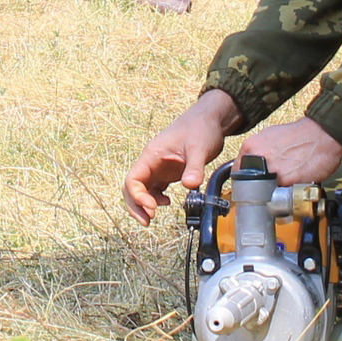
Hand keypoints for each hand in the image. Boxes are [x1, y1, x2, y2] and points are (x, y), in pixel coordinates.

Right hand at [124, 88, 239, 224]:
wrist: (209, 120)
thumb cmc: (200, 128)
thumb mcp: (199, 147)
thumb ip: (194, 167)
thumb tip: (190, 185)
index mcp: (152, 155)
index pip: (133, 179)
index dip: (138, 197)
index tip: (152, 208)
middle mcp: (151, 162)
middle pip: (132, 187)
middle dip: (136, 205)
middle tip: (148, 220)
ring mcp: (158, 168)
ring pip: (141, 190)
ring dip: (143, 205)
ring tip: (153, 217)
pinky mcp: (167, 172)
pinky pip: (154, 189)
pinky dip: (155, 200)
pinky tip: (167, 203)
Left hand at [240, 117, 341, 186]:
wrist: (323, 134)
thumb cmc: (300, 134)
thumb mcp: (270, 136)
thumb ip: (258, 151)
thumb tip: (252, 164)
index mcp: (251, 147)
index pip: (237, 172)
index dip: (245, 181)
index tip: (250, 185)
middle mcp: (258, 158)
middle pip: (249, 184)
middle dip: (257, 188)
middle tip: (267, 187)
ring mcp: (272, 171)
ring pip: (264, 191)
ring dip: (271, 193)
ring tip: (281, 187)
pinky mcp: (287, 182)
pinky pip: (281, 195)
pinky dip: (285, 195)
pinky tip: (291, 187)